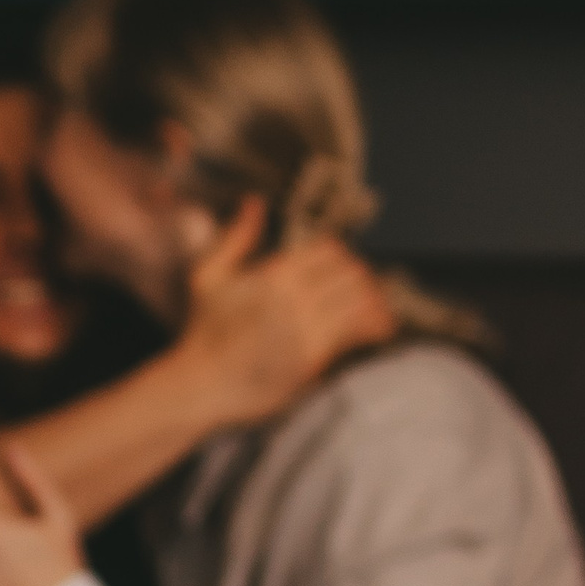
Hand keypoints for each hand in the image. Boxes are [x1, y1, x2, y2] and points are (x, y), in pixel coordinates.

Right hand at [178, 198, 396, 428]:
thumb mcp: (207, 276)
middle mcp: (294, 296)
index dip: (341, 257)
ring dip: (373, 302)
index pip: (329, 251)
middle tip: (365, 287)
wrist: (200, 384)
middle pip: (350, 274)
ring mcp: (306, 327)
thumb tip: (255, 201)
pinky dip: (375, 328)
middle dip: (361, 278)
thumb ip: (236, 237)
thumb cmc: (202, 331)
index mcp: (275, 272)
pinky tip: (383, 330)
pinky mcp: (313, 358)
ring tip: (377, 307)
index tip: (342, 267)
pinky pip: (355, 333)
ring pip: (359, 301)